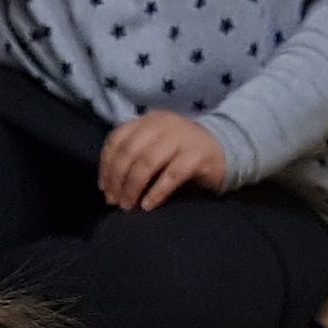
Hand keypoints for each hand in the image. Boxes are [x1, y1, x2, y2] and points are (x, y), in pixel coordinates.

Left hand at [97, 109, 228, 210]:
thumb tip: (108, 185)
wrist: (223, 149)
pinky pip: (171, 175)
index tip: (104, 188)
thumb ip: (134, 155)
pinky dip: (156, 192)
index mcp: (148, 121)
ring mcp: (181, 139)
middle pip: (129, 152)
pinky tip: (148, 205)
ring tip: (129, 206)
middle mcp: (163, 125)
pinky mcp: (196, 156)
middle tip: (115, 202)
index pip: (117, 139)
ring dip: (133, 187)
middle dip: (118, 179)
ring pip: (147, 163)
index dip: (107, 165)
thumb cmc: (182, 153)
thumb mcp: (156, 145)